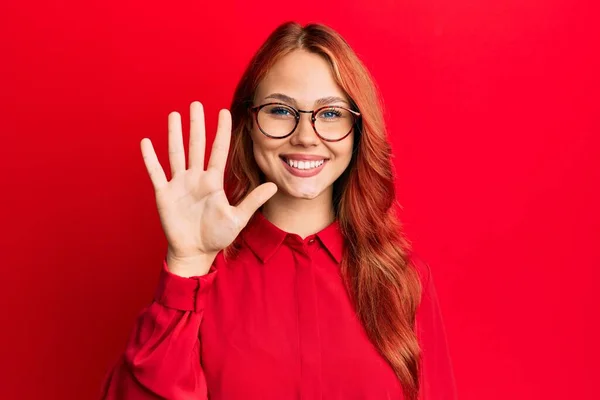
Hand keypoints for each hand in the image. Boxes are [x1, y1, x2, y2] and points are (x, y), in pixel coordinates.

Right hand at [140, 101, 276, 273]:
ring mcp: (179, 185)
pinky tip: (146, 142)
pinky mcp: (164, 194)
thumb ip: (253, 201)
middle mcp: (196, 178)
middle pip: (196, 146)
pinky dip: (150, 158)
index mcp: (213, 182)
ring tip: (174, 115)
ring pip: (176, 154)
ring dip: (174, 134)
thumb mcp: (237, 218)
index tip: (224, 112)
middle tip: (196, 104)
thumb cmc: (217, 236)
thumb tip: (274, 186)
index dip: (221, 132)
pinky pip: (156, 173)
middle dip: (196, 125)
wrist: (195, 252)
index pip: (218, 151)